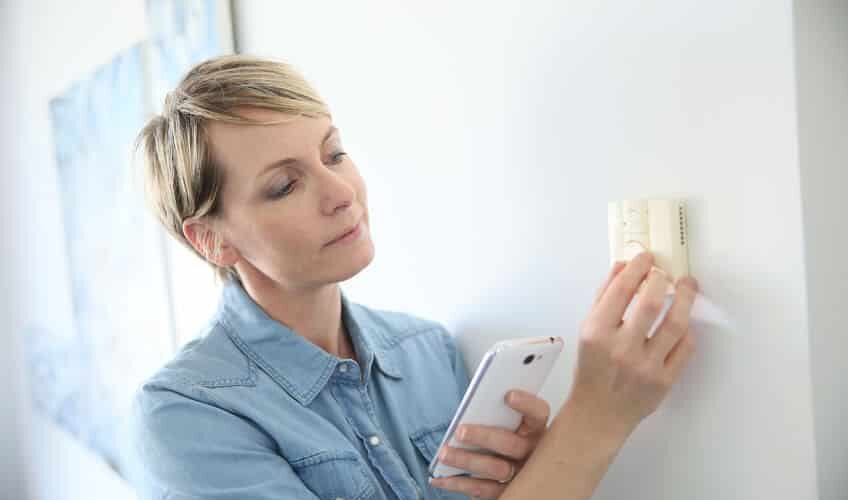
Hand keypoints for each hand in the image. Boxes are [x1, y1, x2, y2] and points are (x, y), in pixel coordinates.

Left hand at [428, 389, 549, 498]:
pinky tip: (439, 478)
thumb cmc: (506, 437)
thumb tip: (470, 406)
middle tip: (460, 432)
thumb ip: (496, 414)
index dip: (526, 404)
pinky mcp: (507, 492)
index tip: (508, 396)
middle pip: (511, 445)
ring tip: (444, 454)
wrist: (515, 470)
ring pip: (496, 469)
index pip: (538, 413)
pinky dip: (458, 484)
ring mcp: (521, 474)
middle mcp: (532, 452)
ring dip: (467, 461)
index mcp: (535, 429)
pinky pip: (483, 490)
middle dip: (484, 437)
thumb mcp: (508, 424)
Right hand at [568, 251, 698, 433]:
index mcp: (596, 334)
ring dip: (685, 299)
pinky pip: (685, 348)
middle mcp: (621, 349)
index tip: (644, 258)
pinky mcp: (664, 380)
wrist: (599, 413)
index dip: (636, 268)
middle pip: (650, 303)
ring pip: (676, 324)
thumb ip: (604, 297)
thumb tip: (623, 267)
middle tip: (665, 272)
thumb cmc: (592, 371)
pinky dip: (686, 330)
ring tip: (687, 286)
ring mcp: (645, 366)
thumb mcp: (587, 331)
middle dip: (661, 279)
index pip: (619, 291)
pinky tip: (683, 321)